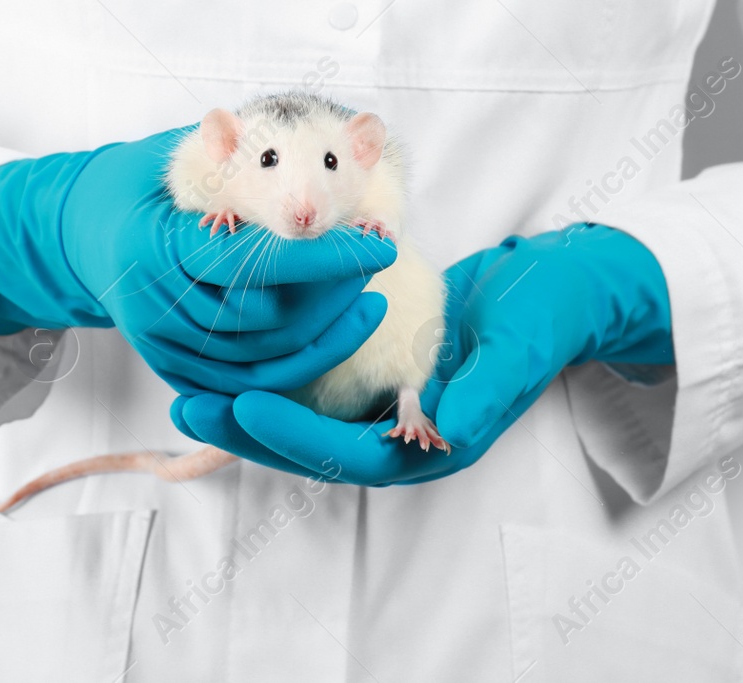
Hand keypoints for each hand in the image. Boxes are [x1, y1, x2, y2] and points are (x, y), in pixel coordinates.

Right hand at [0, 128, 397, 395]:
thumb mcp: (176, 156)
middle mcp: (153, 304)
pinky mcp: (172, 369)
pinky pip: (248, 384)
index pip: (250, 260)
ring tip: (367, 293)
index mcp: (153, 245)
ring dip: (328, 331)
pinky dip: (298, 363)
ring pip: (264, 361)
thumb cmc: (138, 184)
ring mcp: (161, 344)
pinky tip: (336, 330)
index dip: (323, 258)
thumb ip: (237, 155)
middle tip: (378, 257)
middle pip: (267, 318)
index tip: (380, 242)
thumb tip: (336, 130)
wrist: (77, 233)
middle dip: (335, 293)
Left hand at [170, 223, 672, 484]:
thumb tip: (447, 426)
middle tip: (187, 407)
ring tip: (188, 390)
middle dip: (247, 432)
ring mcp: (386, 410)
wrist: (556, 288)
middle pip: (311, 448)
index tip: (242, 405)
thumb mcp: (520, 342)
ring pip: (303, 422)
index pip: (349, 453)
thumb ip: (487, 386)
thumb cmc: (543, 312)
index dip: (292, 435)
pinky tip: (226, 359)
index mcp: (436, 445)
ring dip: (246, 410)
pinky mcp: (374, 379)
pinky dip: (271, 378)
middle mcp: (404, 438)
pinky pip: (313, 389)